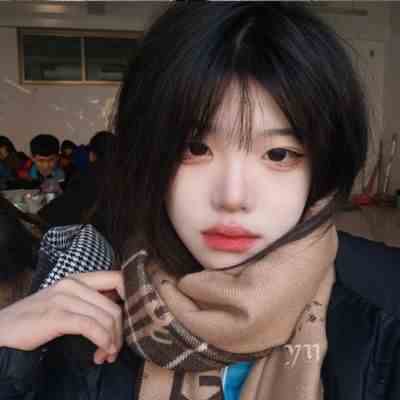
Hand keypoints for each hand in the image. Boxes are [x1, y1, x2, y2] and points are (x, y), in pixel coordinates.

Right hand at [0, 271, 124, 363]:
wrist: (2, 330)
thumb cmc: (36, 319)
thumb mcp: (66, 303)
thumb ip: (89, 302)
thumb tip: (118, 312)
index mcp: (78, 279)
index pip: (117, 278)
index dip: (131, 298)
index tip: (129, 320)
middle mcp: (74, 284)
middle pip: (115, 306)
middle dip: (120, 332)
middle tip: (114, 350)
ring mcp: (65, 298)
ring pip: (106, 318)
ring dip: (112, 342)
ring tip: (106, 355)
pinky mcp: (57, 316)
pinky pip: (92, 327)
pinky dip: (102, 342)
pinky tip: (100, 353)